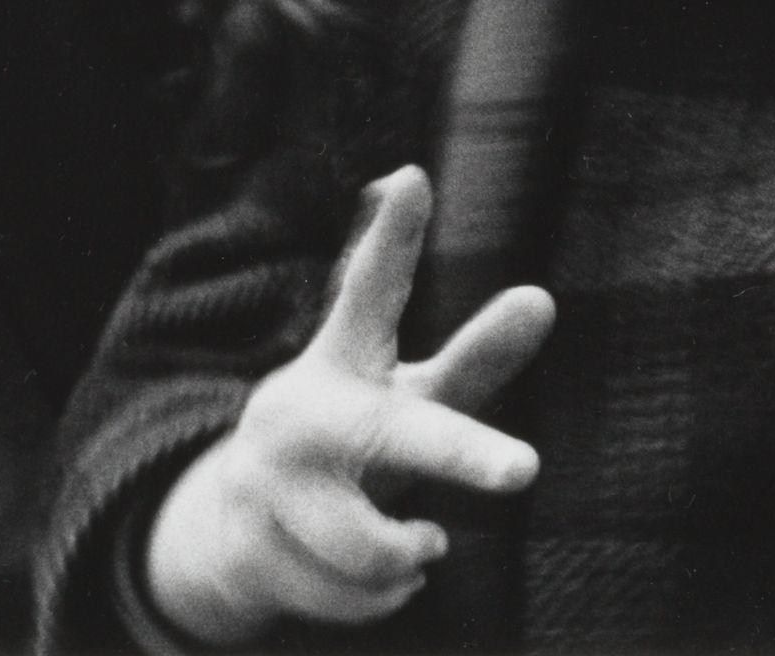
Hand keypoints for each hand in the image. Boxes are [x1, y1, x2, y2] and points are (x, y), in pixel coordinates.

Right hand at [145, 167, 553, 648]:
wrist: (231, 528)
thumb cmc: (351, 443)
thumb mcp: (410, 400)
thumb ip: (476, 359)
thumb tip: (543, 297)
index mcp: (341, 360)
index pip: (369, 290)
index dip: (392, 239)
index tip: (414, 177)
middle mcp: (300, 414)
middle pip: (392, 436)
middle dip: (462, 453)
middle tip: (525, 469)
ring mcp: (266, 485)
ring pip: (375, 547)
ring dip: (413, 553)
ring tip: (423, 541)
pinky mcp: (249, 552)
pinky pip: (354, 596)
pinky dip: (383, 597)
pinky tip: (383, 579)